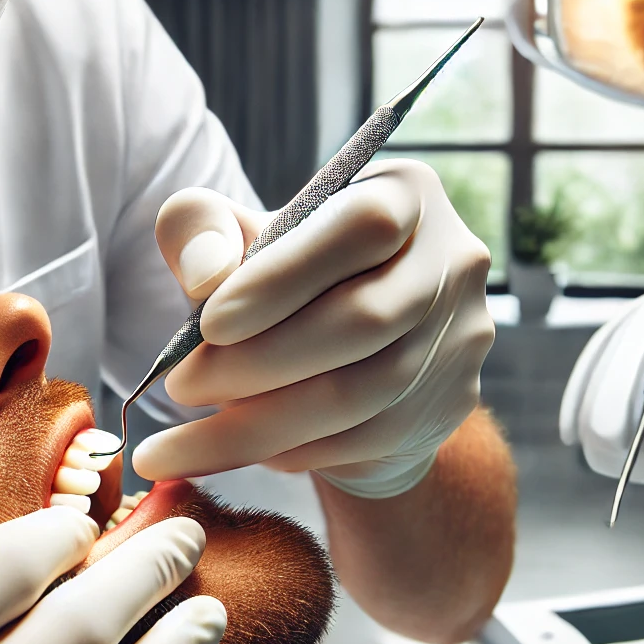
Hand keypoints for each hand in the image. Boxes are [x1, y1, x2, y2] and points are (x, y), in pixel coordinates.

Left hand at [135, 158, 495, 497]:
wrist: (351, 351)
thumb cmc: (284, 277)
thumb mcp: (236, 236)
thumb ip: (200, 228)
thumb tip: (204, 274)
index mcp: (408, 193)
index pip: (362, 228)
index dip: (284, 279)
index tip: (209, 325)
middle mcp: (453, 262)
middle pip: (364, 320)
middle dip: (259, 363)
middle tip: (182, 387)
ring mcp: (461, 338)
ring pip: (362, 394)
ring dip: (262, 423)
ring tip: (185, 441)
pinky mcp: (452, 404)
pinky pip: (367, 439)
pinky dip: (294, 449)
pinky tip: (244, 447)